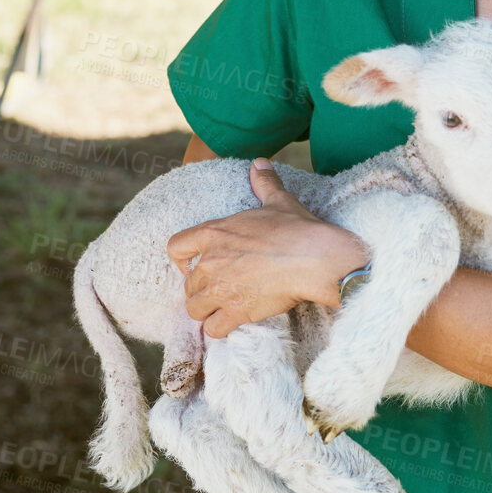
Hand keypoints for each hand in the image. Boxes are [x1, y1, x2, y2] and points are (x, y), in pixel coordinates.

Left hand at [167, 159, 368, 338]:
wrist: (316, 258)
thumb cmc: (298, 229)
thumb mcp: (279, 200)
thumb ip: (264, 182)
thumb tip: (260, 162)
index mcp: (214, 232)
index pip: (175, 247)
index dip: (181, 259)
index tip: (195, 265)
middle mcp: (210, 262)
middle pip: (187, 285)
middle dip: (201, 290)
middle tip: (221, 289)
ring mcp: (221, 289)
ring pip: (195, 309)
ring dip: (207, 311)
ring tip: (224, 308)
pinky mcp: (236, 312)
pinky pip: (213, 329)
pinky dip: (221, 328)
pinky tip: (234, 322)